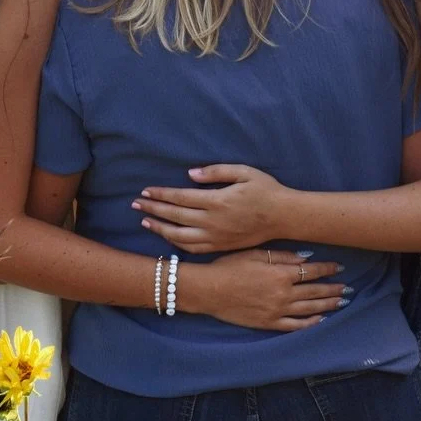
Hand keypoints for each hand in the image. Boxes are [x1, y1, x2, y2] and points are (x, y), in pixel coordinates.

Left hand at [133, 164, 288, 253]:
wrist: (284, 217)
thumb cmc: (265, 190)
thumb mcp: (244, 172)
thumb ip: (216, 171)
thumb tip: (190, 174)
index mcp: (217, 201)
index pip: (180, 197)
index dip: (161, 194)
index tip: (145, 191)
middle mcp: (213, 222)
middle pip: (175, 216)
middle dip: (153, 209)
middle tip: (135, 204)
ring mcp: (216, 237)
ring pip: (180, 236)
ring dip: (160, 229)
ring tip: (145, 222)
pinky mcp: (221, 247)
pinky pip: (193, 248)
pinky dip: (176, 243)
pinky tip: (167, 237)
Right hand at [179, 249, 346, 330]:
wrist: (210, 290)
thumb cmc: (230, 267)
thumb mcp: (255, 254)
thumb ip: (282, 256)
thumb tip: (306, 257)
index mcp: (281, 274)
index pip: (311, 271)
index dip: (327, 269)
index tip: (339, 267)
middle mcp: (283, 294)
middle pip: (315, 292)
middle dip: (332, 289)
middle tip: (347, 288)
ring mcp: (277, 311)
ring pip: (309, 309)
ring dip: (327, 305)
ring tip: (340, 302)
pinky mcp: (269, 323)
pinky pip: (294, 326)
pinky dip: (309, 323)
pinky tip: (320, 320)